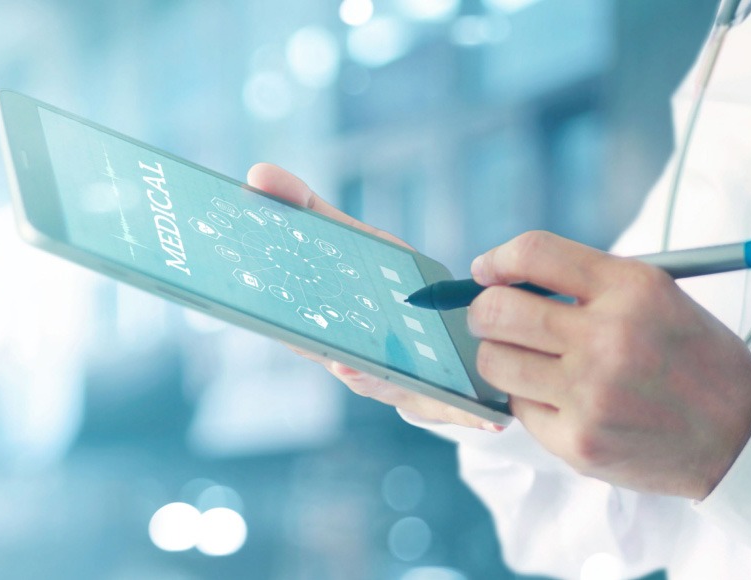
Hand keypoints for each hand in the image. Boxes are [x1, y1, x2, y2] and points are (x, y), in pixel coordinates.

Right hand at [246, 163, 501, 432]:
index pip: (307, 335)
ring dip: (403, 392)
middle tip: (343, 361)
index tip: (287, 327)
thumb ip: (308, 209)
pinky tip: (492, 416)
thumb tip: (257, 173)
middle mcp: (361, 364)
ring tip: (411, 385)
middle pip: (352, 367)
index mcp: (334, 328)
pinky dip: (470, 414)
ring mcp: (400, 384)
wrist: (437, 327)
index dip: (296, 334)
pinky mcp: (444, 398)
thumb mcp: (351, 240)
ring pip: (398, 391)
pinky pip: (455, 410)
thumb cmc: (385, 284)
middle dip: (349, 366)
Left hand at [467, 231, 750, 498]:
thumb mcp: (659, 299)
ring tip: (530, 362)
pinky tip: (566, 402)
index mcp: (633, 289)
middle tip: (493, 320)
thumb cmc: (694, 360)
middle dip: (484, 312)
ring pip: (495, 363)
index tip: (486, 271)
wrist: (740, 437)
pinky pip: (519, 410)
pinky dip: (532, 402)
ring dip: (502, 358)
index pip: (534, 253)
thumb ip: (589, 285)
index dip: (498, 260)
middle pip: (498, 311)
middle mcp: (609, 338)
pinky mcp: (579, 442)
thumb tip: (504, 280)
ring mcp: (591, 394)